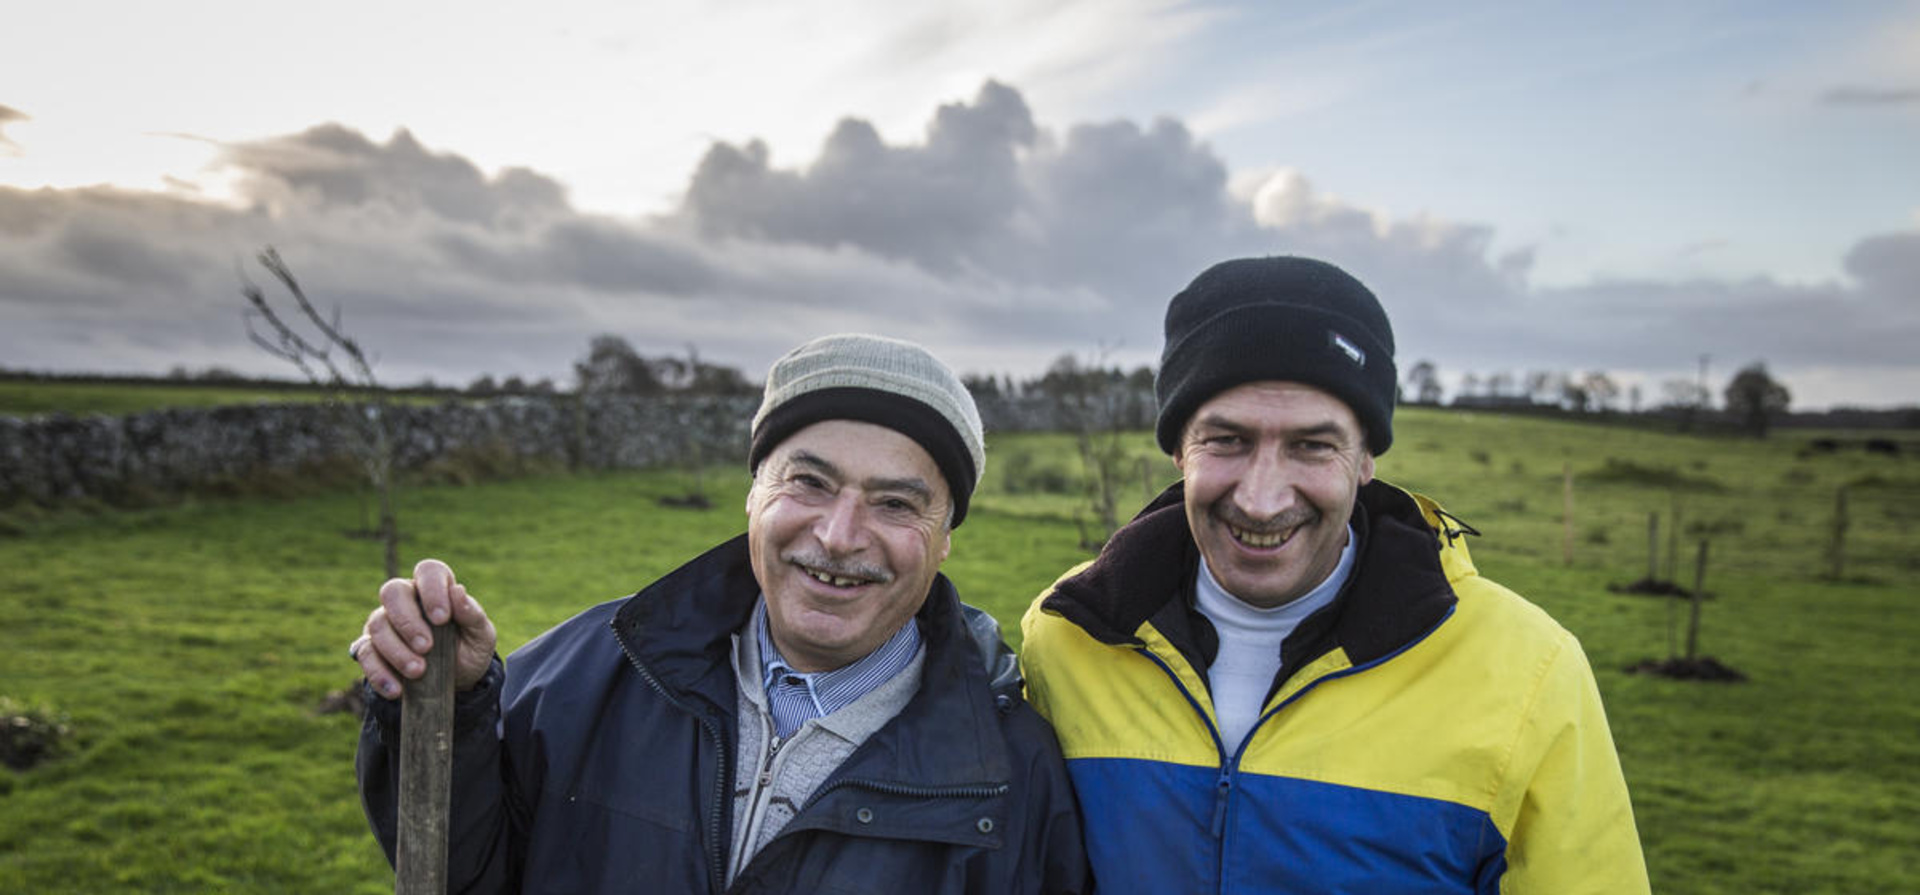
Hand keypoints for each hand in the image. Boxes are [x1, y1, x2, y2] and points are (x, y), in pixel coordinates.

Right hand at [350, 558, 496, 697]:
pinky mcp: (371, 647)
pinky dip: (378, 672)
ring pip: (377, 624)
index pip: (428, 571)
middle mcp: (406, 599)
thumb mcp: (481, 635)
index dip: (432, 589)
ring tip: (418, 672)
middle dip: (408, 621)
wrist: (456, 683)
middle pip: (392, 592)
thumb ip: (472, 614)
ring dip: (396, 650)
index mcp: (435, 588)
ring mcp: (385, 622)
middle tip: (426, 647)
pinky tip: (396, 689)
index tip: (442, 618)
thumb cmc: (469, 649)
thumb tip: (458, 591)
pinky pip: (365, 654)